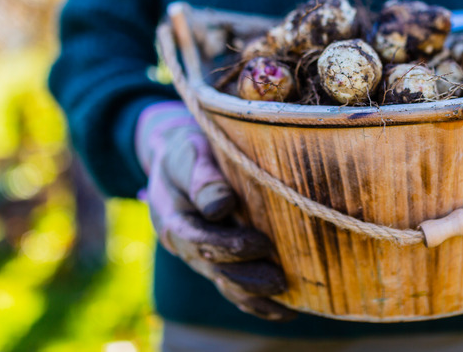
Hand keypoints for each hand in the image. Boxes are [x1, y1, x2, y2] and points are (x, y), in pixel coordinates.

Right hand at [136, 101, 295, 320]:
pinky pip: (234, 287)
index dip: (229, 246)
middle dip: (248, 278)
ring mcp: (201, 256)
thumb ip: (202, 178)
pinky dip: (257, 302)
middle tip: (281, 281)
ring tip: (290, 306)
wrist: (180, 158)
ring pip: (225, 285)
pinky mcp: (218, 260)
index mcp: (172, 218)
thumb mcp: (190, 154)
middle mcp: (185, 244)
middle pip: (214, 269)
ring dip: (256, 297)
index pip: (199, 241)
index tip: (262, 244)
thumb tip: (220, 206)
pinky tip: (285, 311)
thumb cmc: (189, 151)